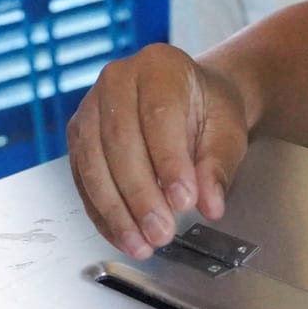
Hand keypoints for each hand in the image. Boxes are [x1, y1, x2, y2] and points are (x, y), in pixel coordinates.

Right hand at [66, 44, 249, 259]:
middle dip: (141, 195)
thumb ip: (219, 165)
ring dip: (117, 211)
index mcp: (159, 65)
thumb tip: (210, 203)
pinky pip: (83, 179)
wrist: (190, 99)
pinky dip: (103, 213)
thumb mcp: (228, 131)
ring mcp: (90, 107)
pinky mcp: (78, 136)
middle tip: (162, 231)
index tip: (184, 201)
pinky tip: (124, 235)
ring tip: (142, 243)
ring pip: (95, 164)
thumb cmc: (208, 108)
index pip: (159, 115)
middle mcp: (117, 80)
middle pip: (120, 142)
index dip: (169, 163)